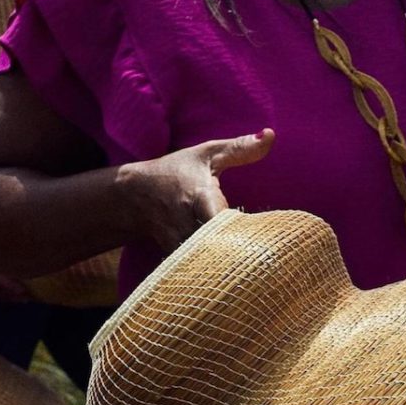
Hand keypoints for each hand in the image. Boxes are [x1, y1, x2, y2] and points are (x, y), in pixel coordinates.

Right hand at [119, 129, 275, 253]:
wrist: (134, 195)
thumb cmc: (177, 171)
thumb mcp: (207, 154)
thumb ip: (240, 149)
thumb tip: (271, 135)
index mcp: (200, 195)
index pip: (223, 219)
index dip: (241, 229)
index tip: (259, 232)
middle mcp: (187, 222)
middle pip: (220, 246)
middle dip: (239, 250)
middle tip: (261, 255)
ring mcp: (179, 242)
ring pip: (208, 260)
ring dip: (227, 261)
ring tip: (247, 264)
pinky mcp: (174, 256)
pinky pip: (197, 267)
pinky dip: (212, 268)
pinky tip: (227, 269)